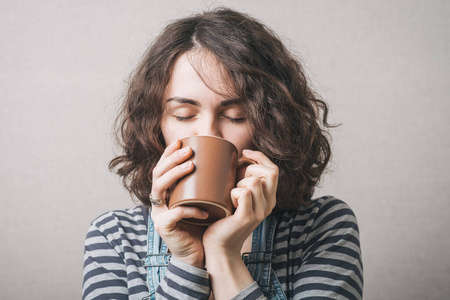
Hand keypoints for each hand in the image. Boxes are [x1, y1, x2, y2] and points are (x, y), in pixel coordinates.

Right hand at [150, 139, 208, 267]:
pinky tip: (203, 210)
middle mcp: (158, 202)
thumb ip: (206, 184)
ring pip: (158, 190)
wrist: (202, 252)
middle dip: (171, 160)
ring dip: (174, 175)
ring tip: (190, 166)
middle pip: (157, 175)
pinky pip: (174, 214)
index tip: (181, 141)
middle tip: (188, 150)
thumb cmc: (205, 224)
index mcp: (166, 194)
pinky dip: (189, 210)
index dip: (168, 154)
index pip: (161, 169)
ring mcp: (159, 215)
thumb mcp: (205, 199)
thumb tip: (224, 160)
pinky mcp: (164, 228)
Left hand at [203, 149, 277, 256]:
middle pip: (269, 172)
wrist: (219, 246)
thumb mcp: (239, 197)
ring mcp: (260, 212)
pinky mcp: (247, 217)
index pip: (273, 169)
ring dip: (239, 183)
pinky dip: (232, 193)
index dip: (260, 157)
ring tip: (231, 196)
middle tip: (236, 180)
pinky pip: (244, 193)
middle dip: (250, 169)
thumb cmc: (224, 217)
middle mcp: (269, 205)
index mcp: (269, 198)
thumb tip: (241, 157)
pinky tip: (228, 203)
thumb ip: (245, 180)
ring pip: (254, 181)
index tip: (244, 153)